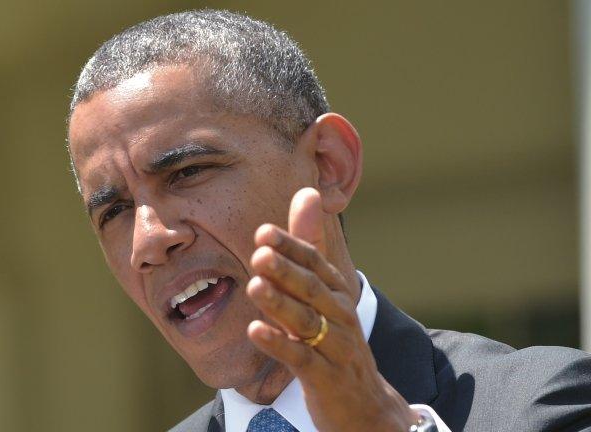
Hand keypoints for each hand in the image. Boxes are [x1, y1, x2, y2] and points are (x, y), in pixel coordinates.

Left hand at [246, 187, 416, 430]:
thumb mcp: (322, 292)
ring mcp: (335, 347)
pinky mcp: (325, 377)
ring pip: (307, 322)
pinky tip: (256, 332)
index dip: (291, 247)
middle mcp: (340, 315)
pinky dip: (279, 345)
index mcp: (337, 292)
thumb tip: (307, 192)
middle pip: (312, 289)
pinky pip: (301, 359)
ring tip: (254, 286)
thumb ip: (308, 245)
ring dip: (280, 304)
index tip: (263, 232)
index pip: (314, 263)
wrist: (365, 403)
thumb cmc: (334, 339)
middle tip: (259, 253)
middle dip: (286, 270)